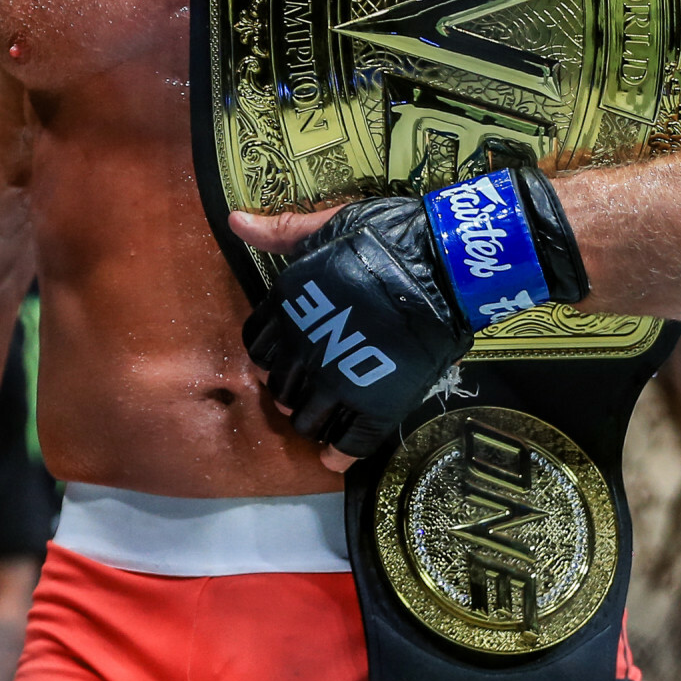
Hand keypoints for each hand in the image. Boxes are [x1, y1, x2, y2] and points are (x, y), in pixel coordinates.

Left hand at [233, 205, 361, 472]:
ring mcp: (337, 381)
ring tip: (327, 417)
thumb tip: (236, 221)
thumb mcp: (327, 226)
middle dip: (290, 390)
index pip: (258, 348)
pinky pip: (348, 444)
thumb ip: (282, 232)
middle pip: (279, 388)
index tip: (287, 358)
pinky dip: (338, 456)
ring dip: (312, 421)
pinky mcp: (374, 405)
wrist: (444, 264)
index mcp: (287, 308)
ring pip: (307, 420)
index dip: (272, 357)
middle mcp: (302, 350)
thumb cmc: (386, 238)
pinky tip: (335, 460)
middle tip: (310, 388)